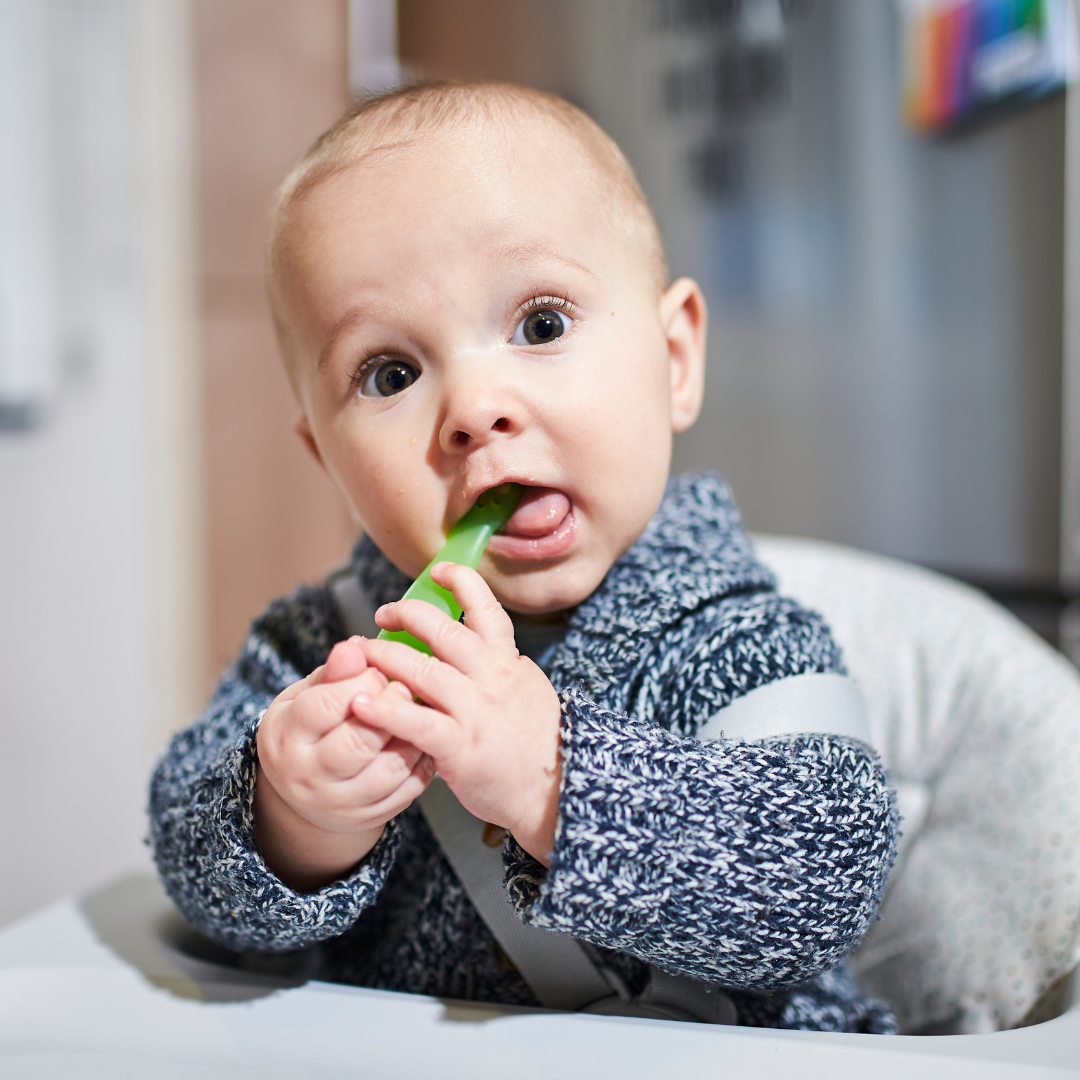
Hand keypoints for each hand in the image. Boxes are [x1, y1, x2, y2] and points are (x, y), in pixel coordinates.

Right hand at [255, 636, 433, 891]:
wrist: (305, 789)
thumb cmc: (309, 727)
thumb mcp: (306, 695)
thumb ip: (333, 672)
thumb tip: (356, 646)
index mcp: (287, 737)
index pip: (325, 706)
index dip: (361, 682)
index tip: (378, 669)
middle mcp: (310, 776)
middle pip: (358, 743)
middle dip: (390, 708)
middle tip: (403, 688)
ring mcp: (341, 803)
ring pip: (391, 768)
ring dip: (413, 734)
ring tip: (417, 711)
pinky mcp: (372, 816)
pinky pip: (409, 788)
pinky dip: (423, 759)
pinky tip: (423, 738)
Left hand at [355, 563, 563, 865]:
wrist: (554, 790)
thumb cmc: (534, 742)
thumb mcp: (525, 689)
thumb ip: (495, 665)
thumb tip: (466, 641)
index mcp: (508, 661)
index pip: (487, 608)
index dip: (461, 582)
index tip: (438, 571)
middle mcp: (492, 678)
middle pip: (444, 630)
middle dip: (408, 615)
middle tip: (384, 614)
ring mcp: (475, 711)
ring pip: (423, 670)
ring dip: (386, 656)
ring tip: (362, 653)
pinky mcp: (459, 746)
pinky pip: (415, 721)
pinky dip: (384, 710)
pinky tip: (360, 704)